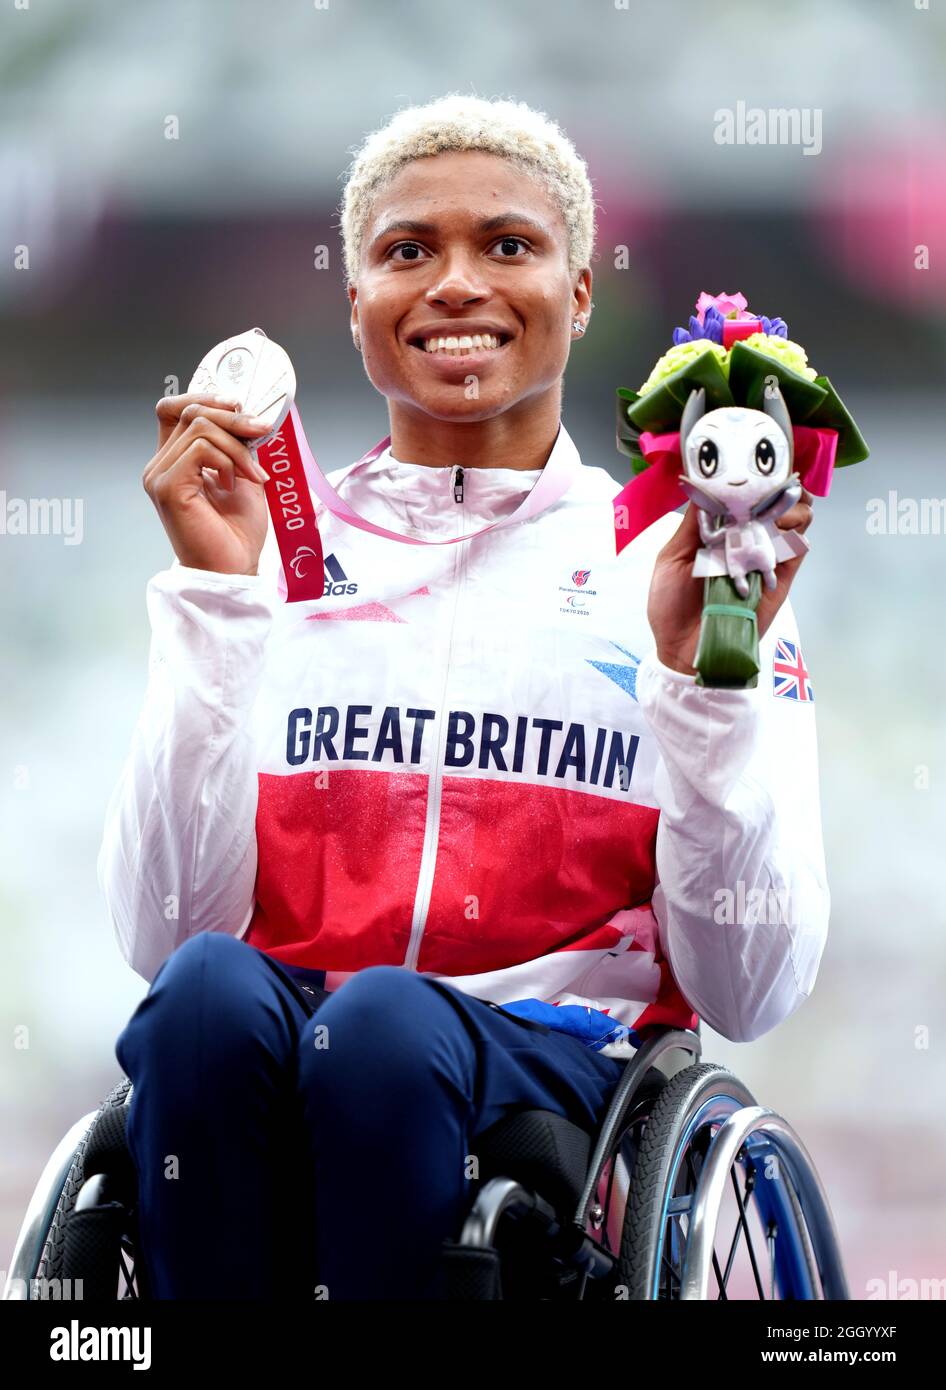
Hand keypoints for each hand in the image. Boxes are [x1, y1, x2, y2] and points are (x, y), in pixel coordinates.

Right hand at [143, 393, 271, 575]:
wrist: (233, 569)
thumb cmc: (237, 532)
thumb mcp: (243, 476)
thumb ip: (238, 444)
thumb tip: (250, 413)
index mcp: (174, 460)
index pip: (174, 408)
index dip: (205, 397)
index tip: (239, 406)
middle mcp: (160, 465)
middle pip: (191, 411)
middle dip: (234, 416)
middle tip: (263, 432)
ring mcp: (159, 475)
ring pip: (200, 427)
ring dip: (238, 446)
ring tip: (254, 475)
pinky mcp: (168, 487)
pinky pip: (202, 449)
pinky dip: (229, 460)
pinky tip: (237, 484)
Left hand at [647, 489, 814, 674]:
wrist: (684, 651)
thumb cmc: (670, 606)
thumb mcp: (671, 558)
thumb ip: (693, 524)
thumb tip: (705, 485)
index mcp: (720, 532)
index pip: (746, 496)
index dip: (756, 476)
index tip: (755, 460)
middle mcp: (746, 540)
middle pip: (780, 501)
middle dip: (781, 485)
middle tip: (771, 483)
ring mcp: (765, 559)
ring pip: (797, 520)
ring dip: (789, 507)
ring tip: (771, 511)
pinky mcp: (779, 580)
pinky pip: (798, 550)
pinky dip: (793, 533)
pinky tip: (777, 530)